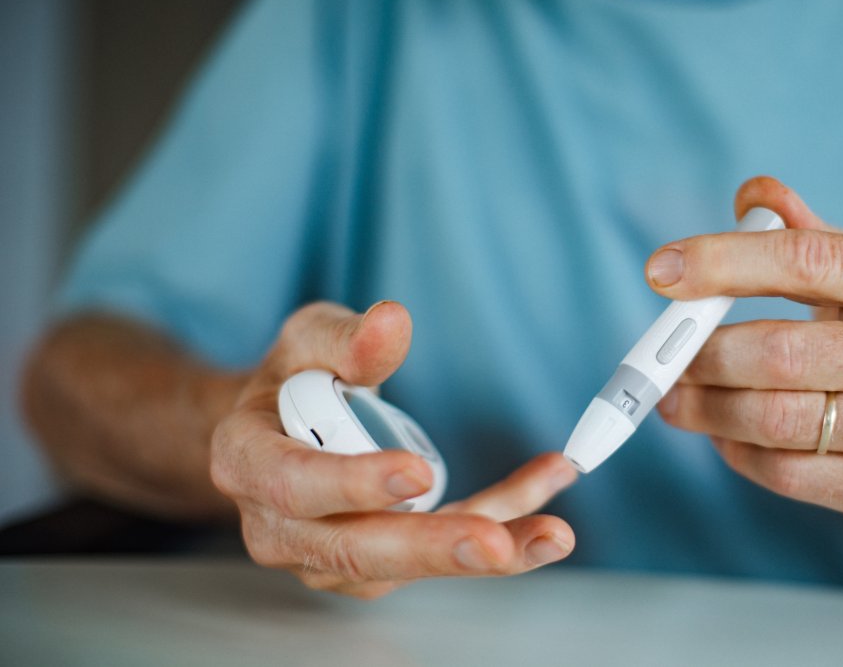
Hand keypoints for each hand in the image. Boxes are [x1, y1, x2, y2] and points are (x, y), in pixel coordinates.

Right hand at [210, 301, 576, 597]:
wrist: (280, 431)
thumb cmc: (292, 382)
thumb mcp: (308, 340)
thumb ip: (345, 337)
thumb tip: (392, 321)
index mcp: (247, 462)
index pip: (293, 484)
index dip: (352, 483)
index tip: (416, 472)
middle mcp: (280, 526)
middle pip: (354, 550)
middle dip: (431, 549)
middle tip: (496, 543)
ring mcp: (327, 556)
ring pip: (407, 567)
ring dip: (484, 551)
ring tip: (550, 535)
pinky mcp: (377, 566)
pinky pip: (439, 549)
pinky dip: (499, 522)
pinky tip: (546, 496)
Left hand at [647, 177, 842, 525]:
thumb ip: (812, 236)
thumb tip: (752, 195)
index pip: (805, 259)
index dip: (723, 262)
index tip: (662, 271)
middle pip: (779, 354)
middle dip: (703, 357)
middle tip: (665, 359)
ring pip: (776, 420)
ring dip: (708, 409)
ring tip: (679, 399)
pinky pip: (789, 474)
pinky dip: (738, 453)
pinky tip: (725, 436)